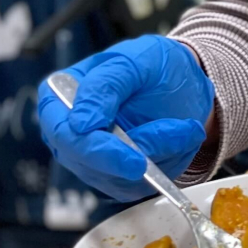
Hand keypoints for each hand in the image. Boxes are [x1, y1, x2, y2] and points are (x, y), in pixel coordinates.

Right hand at [36, 36, 213, 199]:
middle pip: (90, 164)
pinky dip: (169, 164)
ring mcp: (92, 161)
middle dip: (140, 150)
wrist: (182, 83)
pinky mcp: (117, 178)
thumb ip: (104, 85)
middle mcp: (70, 134)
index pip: (62, 133)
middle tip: (178, 133)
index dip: (93, 148)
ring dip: (163, 153)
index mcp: (60, 98)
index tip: (130, 154)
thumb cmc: (151, 65)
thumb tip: (80, 124)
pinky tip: (182, 139)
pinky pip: (140, 186)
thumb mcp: (133, 61)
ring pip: (120, 179)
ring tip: (187, 126)